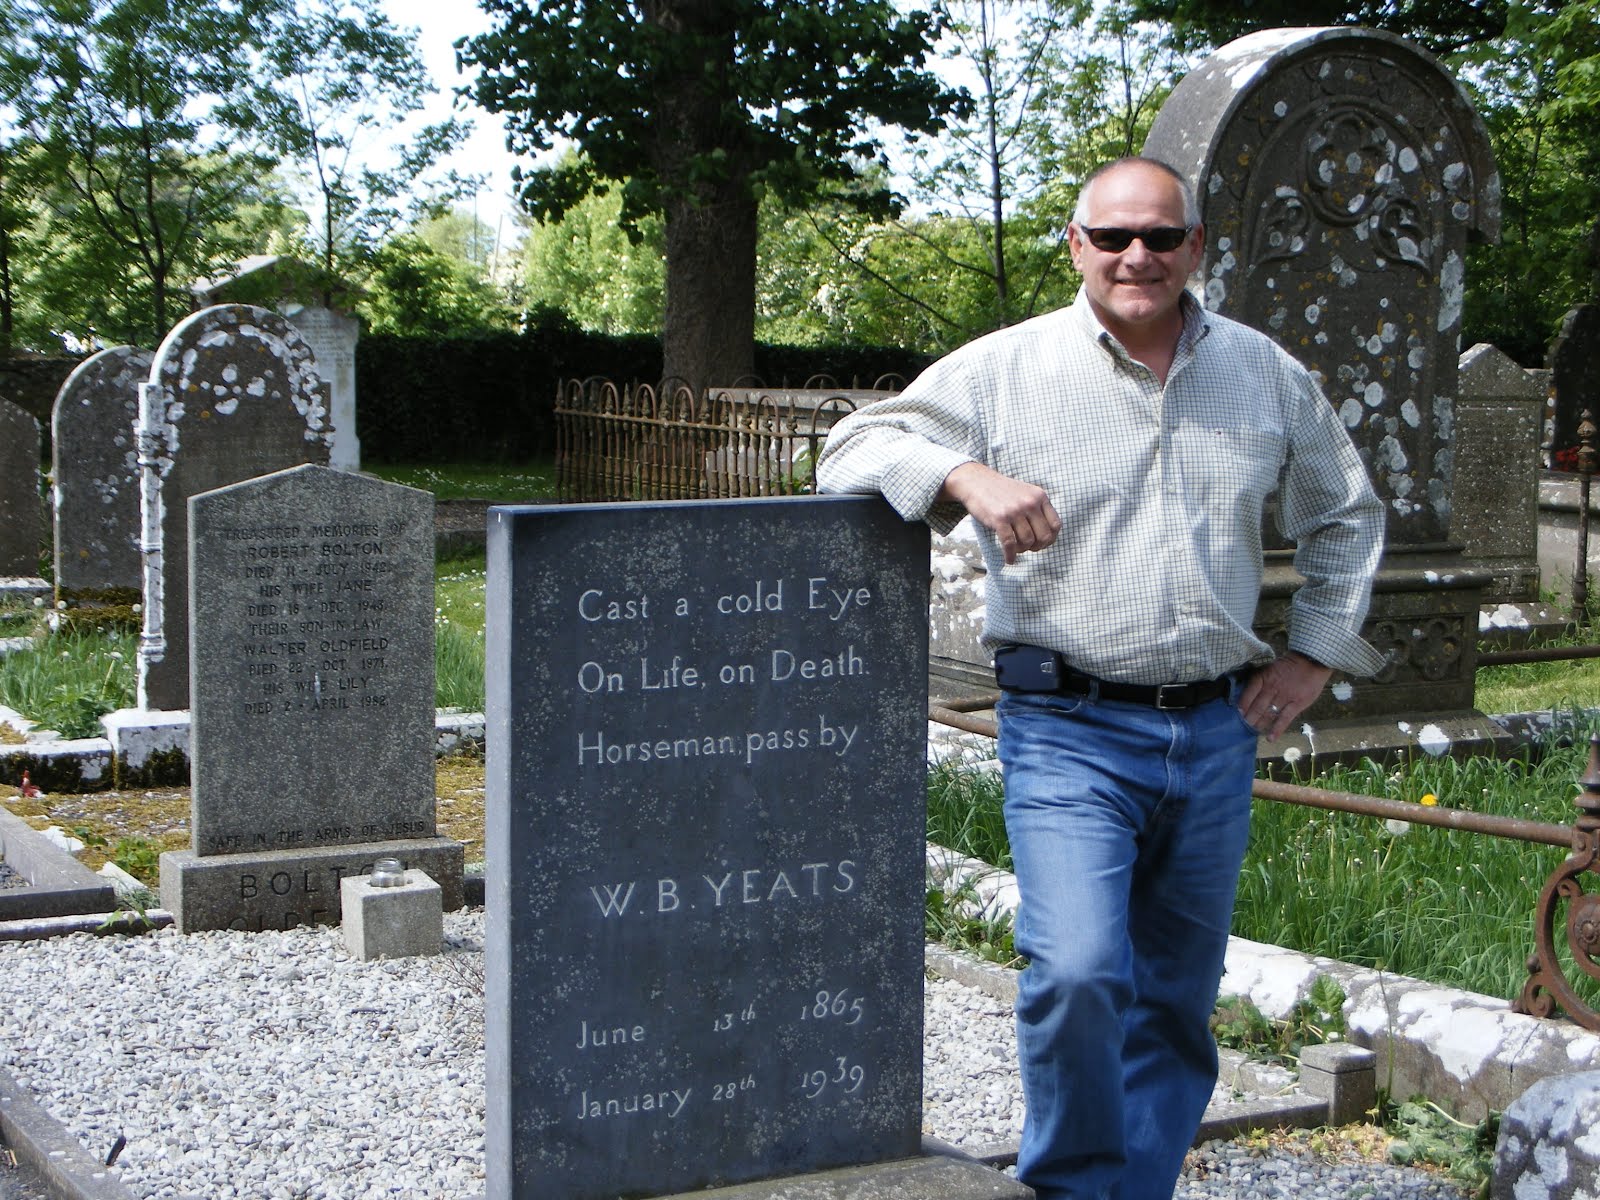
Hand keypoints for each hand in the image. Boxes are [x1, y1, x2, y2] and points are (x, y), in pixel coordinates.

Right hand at [940, 462, 1061, 564]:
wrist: (976, 481)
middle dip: (1037, 547)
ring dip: (1022, 550)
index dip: (1051, 539)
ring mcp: (1015, 511)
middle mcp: (1030, 503)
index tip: (1041, 543)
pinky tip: (1008, 559)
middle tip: (1028, 548)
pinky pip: (1010, 544)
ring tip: (1015, 549)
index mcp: (1040, 496)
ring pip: (1027, 542)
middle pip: (1044, 537)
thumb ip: (1037, 508)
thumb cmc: (1001, 491)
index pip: (1056, 525)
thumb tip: (1047, 536)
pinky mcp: (999, 519)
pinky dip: (1010, 556)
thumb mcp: (1026, 493)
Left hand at [1239, 653, 1331, 739]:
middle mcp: (1272, 688)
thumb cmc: (1289, 666)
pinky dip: (1276, 729)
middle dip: (1249, 718)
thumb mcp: (1270, 668)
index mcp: (1263, 677)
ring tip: (1255, 730)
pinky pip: (1284, 719)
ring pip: (1268, 714)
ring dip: (1260, 724)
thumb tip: (1249, 696)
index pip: (1248, 694)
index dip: (1242, 705)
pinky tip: (1270, 738)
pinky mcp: (1297, 704)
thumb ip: (1261, 681)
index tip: (1239, 713)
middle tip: (1245, 725)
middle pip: (1257, 707)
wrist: (1312, 661)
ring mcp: (1284, 697)